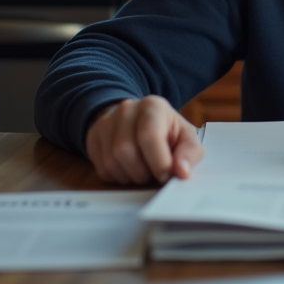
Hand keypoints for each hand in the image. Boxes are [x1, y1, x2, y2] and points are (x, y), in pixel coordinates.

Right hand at [84, 95, 203, 184]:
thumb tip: (182, 172)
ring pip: (112, 162)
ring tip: (143, 169)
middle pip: (126, 151)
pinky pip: (102, 169)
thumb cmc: (165, 130)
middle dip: (144, 172)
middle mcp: (126, 110)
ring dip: (131, 176)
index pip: (149, 136)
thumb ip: (190, 152)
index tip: (167, 176)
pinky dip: (119, 177)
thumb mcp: (185, 135)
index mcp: (152, 106)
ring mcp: (105, 123)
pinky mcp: (93, 138)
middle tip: (154, 173)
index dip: (159, 163)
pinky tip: (129, 168)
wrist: (137, 119)